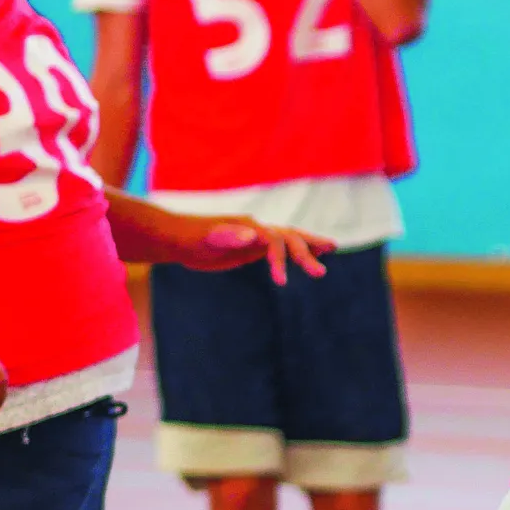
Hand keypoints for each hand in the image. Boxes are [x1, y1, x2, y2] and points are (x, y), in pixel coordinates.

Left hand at [178, 217, 332, 284]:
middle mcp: (258, 229)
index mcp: (250, 227)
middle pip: (290, 238)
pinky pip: (281, 247)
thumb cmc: (189, 239)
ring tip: (332, 248)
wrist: (178, 238)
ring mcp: (258, 237)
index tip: (281, 282)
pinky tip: (308, 254)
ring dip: (310, 245)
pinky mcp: (255, 246)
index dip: (280, 260)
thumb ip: (228, 235)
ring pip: (289, 239)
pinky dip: (296, 250)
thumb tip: (253, 233)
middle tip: (321, 273)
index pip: (275, 241)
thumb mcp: (205, 240)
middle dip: (307, 252)